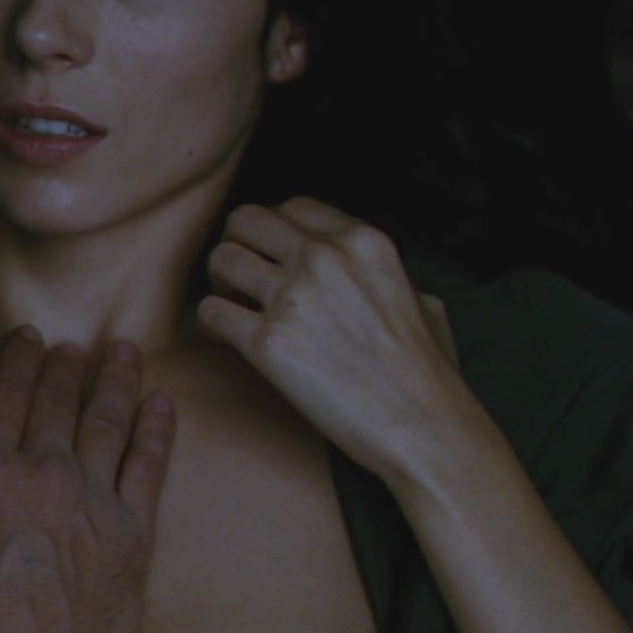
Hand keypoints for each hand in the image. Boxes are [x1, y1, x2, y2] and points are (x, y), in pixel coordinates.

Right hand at [0, 327, 175, 632]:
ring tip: (125, 352)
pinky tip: (162, 405)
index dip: (18, 361)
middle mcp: (43, 473)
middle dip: (67, 364)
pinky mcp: (133, 531)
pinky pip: (150, 466)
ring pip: (109, 420)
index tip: (29, 338)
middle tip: (75, 346)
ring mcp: (94, 499)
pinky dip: (157, 430)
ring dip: (118, 380)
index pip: (5, 396)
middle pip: (58, 400)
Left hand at [198, 197, 484, 481]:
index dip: (274, 232)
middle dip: (238, 247)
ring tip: (236, 310)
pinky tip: (228, 341)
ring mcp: (292, 297)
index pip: (292, 207)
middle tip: (243, 281)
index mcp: (363, 240)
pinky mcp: (267, 341)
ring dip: (220, 284)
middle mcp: (324, 257)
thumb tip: (359, 275)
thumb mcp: (419, 297)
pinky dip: (210, 325)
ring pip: (221, 259)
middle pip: (245, 221)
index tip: (274, 259)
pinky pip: (208, 311)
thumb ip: (378, 273)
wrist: (420, 425)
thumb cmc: (424, 372)